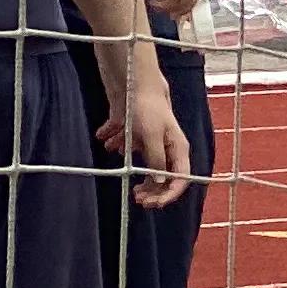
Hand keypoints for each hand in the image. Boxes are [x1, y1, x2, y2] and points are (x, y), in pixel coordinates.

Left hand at [118, 84, 193, 207]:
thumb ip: (156, 162)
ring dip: (130, 166)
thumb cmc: (146, 109)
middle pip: (162, 177)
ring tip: (118, 160)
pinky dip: (116, 144)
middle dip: (149, 189)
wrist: (132, 84)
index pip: (180, 180)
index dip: (167, 195)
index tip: (150, 203)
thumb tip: (159, 184)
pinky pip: (126, 146)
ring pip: (143, 163)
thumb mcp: (151, 139)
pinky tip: (106, 139)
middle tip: (135, 197)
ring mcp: (150, 141)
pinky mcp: (134, 134)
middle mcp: (166, 148)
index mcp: (178, 149)